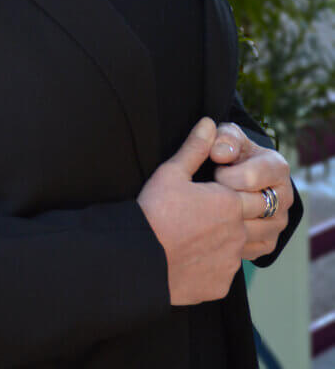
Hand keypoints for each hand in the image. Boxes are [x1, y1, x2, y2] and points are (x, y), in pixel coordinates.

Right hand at [137, 117, 245, 305]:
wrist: (139, 258)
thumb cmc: (155, 211)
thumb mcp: (172, 172)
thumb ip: (195, 148)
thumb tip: (208, 123)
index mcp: (229, 203)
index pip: (261, 194)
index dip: (252, 188)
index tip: (238, 186)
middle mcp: (237, 233)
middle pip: (266, 221)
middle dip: (257, 212)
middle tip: (237, 206)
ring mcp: (230, 261)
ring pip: (253, 247)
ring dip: (246, 237)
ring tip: (225, 229)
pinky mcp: (220, 283)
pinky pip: (230, 270)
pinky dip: (223, 260)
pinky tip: (205, 253)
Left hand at [210, 122, 293, 261]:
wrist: (237, 174)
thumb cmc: (232, 152)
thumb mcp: (228, 137)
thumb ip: (224, 138)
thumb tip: (219, 152)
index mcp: (278, 168)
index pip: (250, 178)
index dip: (225, 175)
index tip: (215, 171)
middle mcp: (285, 197)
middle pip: (250, 206)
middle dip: (223, 198)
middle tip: (211, 191)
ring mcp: (279, 222)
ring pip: (248, 230)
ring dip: (224, 221)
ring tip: (212, 207)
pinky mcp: (268, 242)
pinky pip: (246, 248)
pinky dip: (226, 240)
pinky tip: (216, 225)